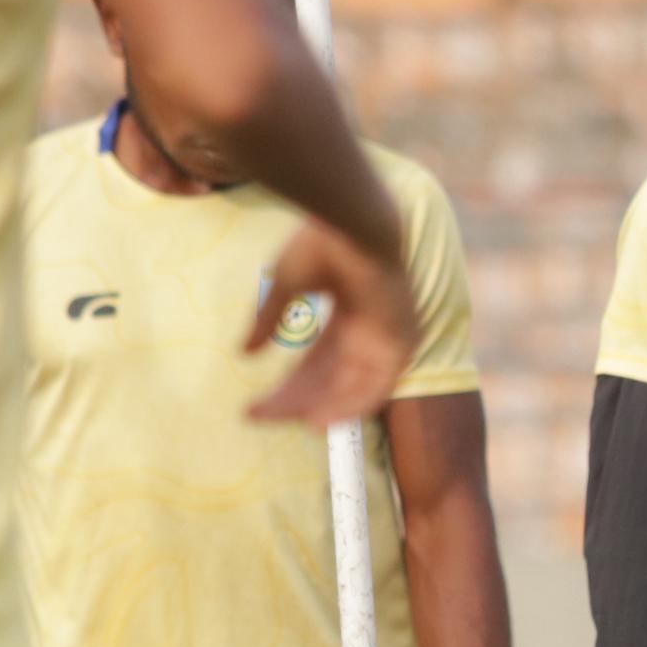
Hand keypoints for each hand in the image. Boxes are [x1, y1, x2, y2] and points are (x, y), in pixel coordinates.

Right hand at [242, 214, 420, 425]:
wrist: (354, 221)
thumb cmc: (322, 242)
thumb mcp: (286, 285)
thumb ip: (269, 320)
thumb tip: (245, 353)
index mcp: (347, 316)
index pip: (313, 365)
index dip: (284, 387)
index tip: (253, 406)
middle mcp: (368, 332)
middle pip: (328, 381)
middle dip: (294, 401)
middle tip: (257, 416)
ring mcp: (386, 339)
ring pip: (350, 388)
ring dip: (319, 408)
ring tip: (286, 424)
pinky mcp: (400, 343)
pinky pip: (376, 388)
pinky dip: (349, 405)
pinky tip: (317, 420)